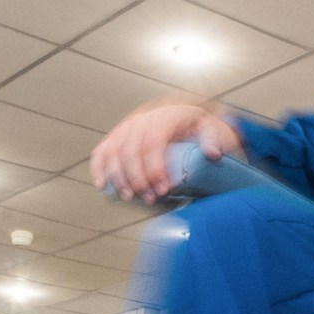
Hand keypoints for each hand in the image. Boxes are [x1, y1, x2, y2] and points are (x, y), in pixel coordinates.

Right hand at [89, 98, 243, 203]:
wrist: (184, 114)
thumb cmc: (198, 126)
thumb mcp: (212, 128)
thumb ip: (213, 139)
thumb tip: (212, 153)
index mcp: (165, 116)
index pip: (154, 142)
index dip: (155, 167)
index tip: (164, 189)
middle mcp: (142, 119)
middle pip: (131, 149)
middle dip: (138, 177)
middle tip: (150, 198)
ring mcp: (127, 126)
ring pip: (114, 151)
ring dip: (119, 177)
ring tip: (130, 197)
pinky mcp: (118, 135)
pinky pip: (103, 150)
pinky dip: (99, 168)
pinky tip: (102, 185)